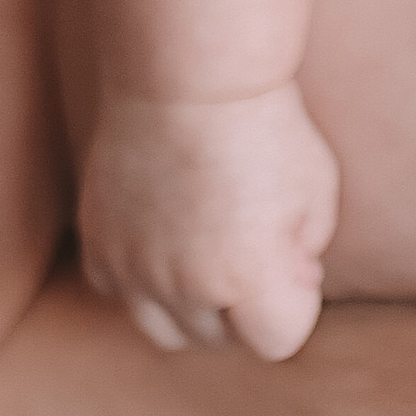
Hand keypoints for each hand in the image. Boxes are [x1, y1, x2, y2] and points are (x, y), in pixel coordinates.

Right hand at [78, 83, 342, 361]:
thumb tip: (290, 282)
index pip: (279, 340)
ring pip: (168, 331)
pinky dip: (145, 281)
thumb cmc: (264, 126)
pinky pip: (122, 294)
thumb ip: (305, 253)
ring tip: (215, 248)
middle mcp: (183, 286)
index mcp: (246, 278)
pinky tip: (169, 236)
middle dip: (248, 306)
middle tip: (256, 240)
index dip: (295, 301)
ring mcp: (133, 269)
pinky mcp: (99, 245)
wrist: (186, 75)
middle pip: (223, 340)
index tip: (295, 256)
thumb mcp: (316, 191)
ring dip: (197, 306)